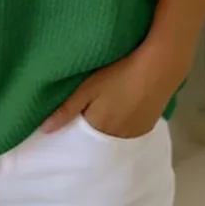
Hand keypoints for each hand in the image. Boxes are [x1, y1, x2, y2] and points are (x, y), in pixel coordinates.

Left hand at [42, 40, 191, 138]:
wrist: (160, 66)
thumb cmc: (119, 73)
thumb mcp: (88, 87)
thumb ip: (66, 109)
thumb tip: (43, 130)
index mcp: (100, 130)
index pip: (79, 139)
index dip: (72, 130)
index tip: (66, 122)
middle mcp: (118, 138)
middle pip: (98, 138)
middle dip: (89, 129)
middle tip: (83, 112)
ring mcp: (136, 133)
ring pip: (114, 135)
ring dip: (107, 127)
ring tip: (103, 108)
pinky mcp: (149, 125)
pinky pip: (129, 130)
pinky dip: (122, 123)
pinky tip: (121, 108)